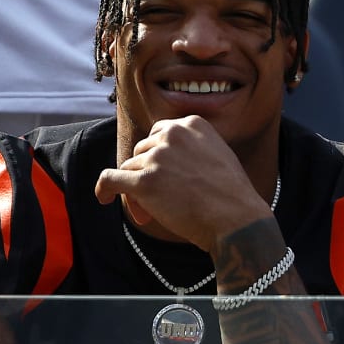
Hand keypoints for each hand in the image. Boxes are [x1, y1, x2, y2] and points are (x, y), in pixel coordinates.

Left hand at [94, 116, 271, 249]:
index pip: (159, 134)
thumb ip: (193, 145)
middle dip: (148, 174)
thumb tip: (162, 154)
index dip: (159, 156)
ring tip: (154, 212)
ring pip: (129, 168)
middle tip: (163, 199)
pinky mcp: (144, 181)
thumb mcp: (219, 154)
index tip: (165, 175)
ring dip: (137, 190)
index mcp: (192, 124)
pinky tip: (105, 199)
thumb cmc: (232, 195)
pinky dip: (104, 189)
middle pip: (142, 151)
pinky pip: (110, 180)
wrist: (238, 220)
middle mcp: (173, 135)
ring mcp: (157, 157)